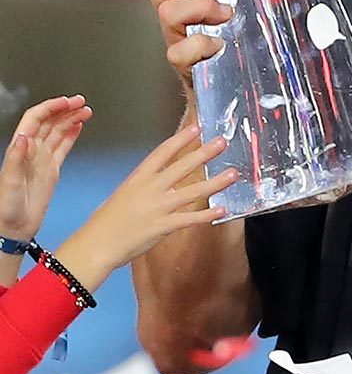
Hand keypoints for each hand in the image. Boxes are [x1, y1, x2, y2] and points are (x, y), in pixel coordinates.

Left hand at [0, 95, 90, 240]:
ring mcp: (42, 160)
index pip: (35, 120)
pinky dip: (71, 135)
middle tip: (81, 102)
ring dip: (70, 119)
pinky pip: (63, 147)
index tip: (67, 102)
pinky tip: (78, 127)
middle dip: (65, 109)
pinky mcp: (51, 170)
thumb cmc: (6, 209)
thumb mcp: (8, 183)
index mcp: (20, 150)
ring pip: (58, 132)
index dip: (51, 108)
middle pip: (49, 122)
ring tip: (85, 110)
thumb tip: (24, 137)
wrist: (13, 228)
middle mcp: (31, 152)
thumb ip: (15, 159)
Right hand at [54, 123, 239, 291]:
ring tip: (234, 174)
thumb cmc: (105, 223)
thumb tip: (163, 183)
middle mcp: (149, 189)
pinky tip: (223, 209)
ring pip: (193, 191)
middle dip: (204, 153)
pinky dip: (208, 214)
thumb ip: (144, 187)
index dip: (181, 139)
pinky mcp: (163, 226)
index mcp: (137, 178)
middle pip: (182, 166)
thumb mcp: (123, 195)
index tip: (197, 128)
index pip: (162, 152)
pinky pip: (190, 218)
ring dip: (216, 182)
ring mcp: (157, 207)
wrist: (94, 246)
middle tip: (222, 142)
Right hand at [146, 0, 232, 100]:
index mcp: (181, 6)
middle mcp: (173, 23)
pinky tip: (218, 45)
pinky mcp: (185, 68)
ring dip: (199, 7)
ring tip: (224, 15)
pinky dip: (200, 44)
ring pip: (167, 12)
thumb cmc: (234, 55)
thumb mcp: (238, 20)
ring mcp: (176, 43)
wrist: (226, 100)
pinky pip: (179, 52)